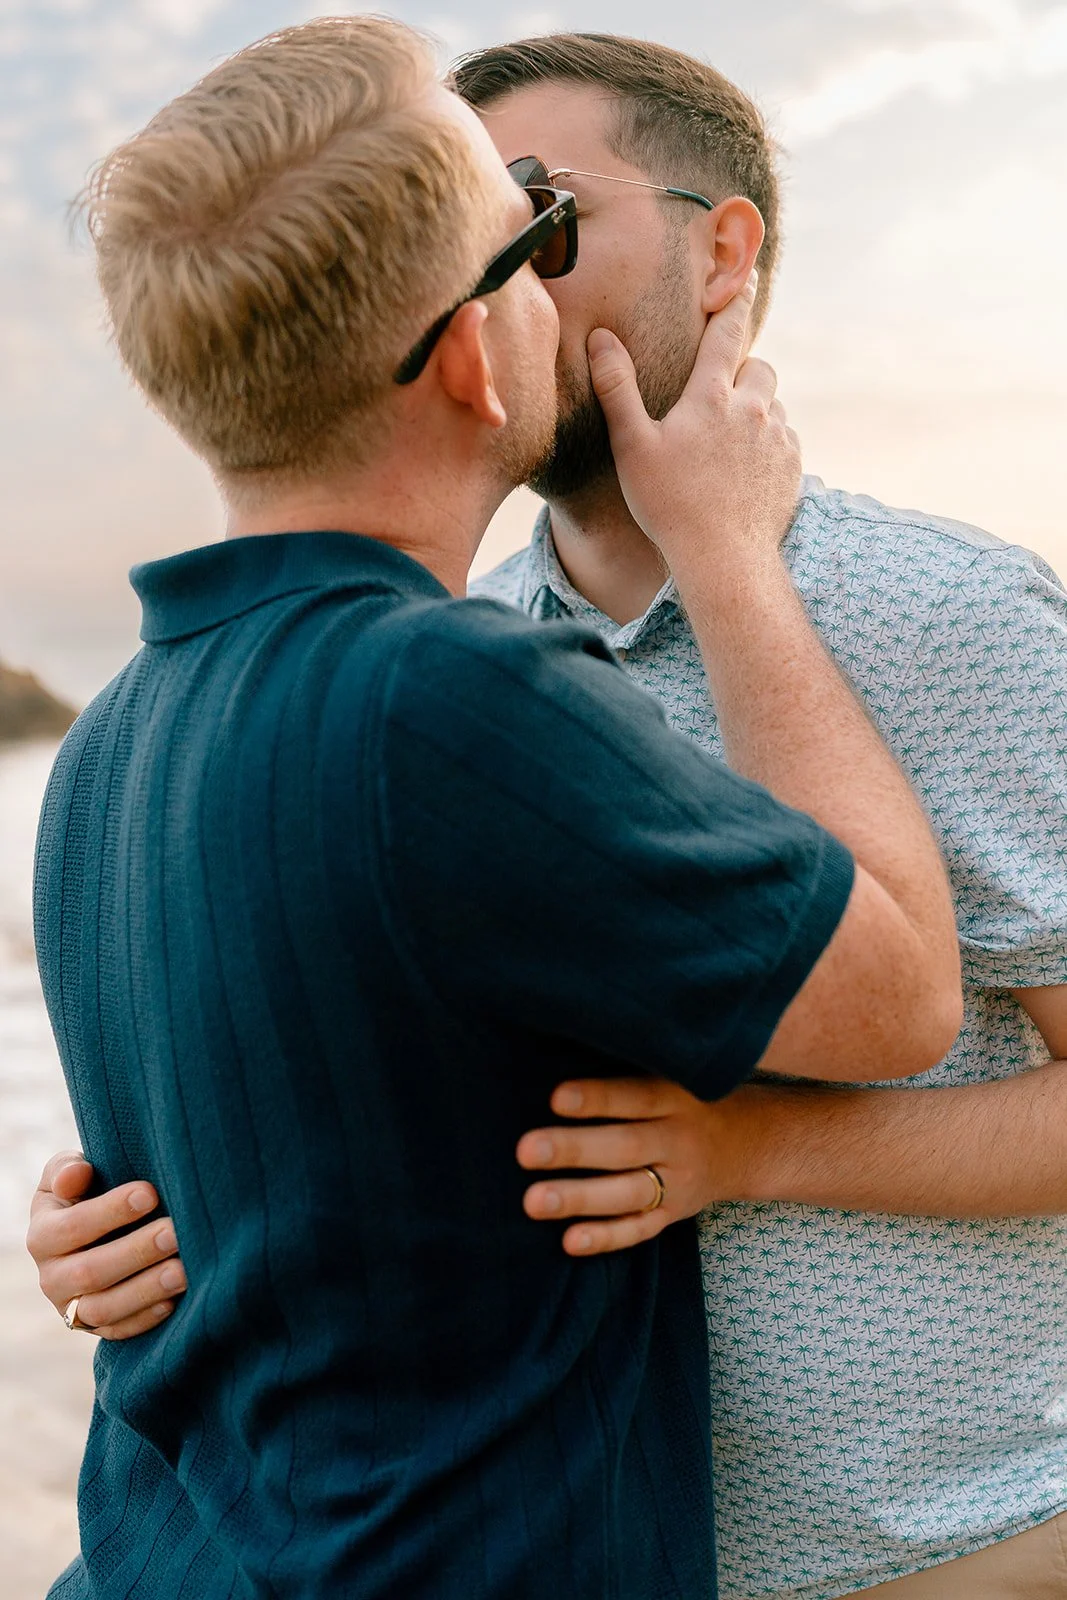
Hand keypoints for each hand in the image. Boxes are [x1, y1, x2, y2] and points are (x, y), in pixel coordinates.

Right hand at [27, 1152, 186, 1339]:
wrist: (96, 1233)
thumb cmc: (88, 1193)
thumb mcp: (70, 1173)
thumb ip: (67, 1169)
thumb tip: (76, 1174)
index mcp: (42, 1236)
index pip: (72, 1227)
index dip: (111, 1211)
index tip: (150, 1193)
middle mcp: (51, 1278)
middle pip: (90, 1272)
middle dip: (137, 1251)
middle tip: (176, 1232)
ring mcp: (71, 1308)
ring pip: (104, 1308)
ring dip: (145, 1290)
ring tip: (183, 1270)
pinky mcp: (95, 1329)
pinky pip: (118, 1332)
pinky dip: (145, 1319)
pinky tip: (174, 1300)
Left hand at [516, 1078, 769, 1255]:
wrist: (747, 1143)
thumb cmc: (685, 1097)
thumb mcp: (672, 1073)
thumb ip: (628, 1068)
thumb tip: (556, 1050)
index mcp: (676, 1097)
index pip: (634, 1097)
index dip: (597, 1098)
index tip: (555, 1098)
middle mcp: (679, 1140)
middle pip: (625, 1146)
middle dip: (575, 1150)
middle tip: (526, 1150)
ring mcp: (678, 1182)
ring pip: (628, 1192)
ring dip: (580, 1198)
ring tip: (533, 1201)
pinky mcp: (673, 1214)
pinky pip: (639, 1229)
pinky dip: (606, 1237)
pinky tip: (568, 1241)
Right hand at [587, 272, 800, 579]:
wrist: (724, 559)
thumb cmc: (670, 504)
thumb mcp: (632, 446)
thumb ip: (617, 388)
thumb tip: (599, 337)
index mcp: (712, 395)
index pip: (729, 330)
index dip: (736, 299)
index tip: (746, 275)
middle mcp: (753, 407)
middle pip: (758, 366)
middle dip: (742, 370)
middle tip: (715, 397)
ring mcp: (778, 437)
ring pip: (772, 404)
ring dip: (754, 410)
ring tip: (725, 445)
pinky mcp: (794, 467)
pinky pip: (783, 440)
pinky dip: (766, 444)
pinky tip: (742, 473)